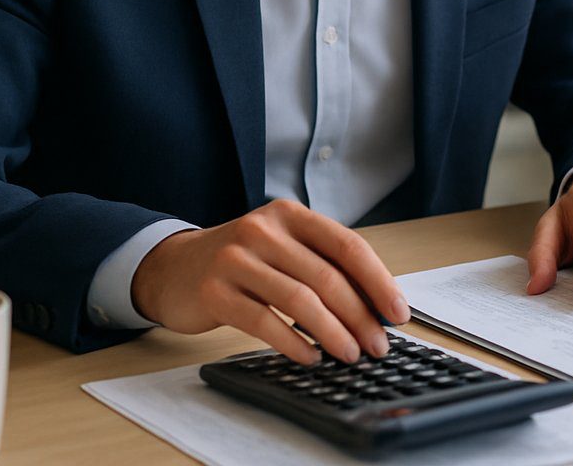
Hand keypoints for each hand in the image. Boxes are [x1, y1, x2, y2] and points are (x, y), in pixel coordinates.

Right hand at [131, 199, 409, 365]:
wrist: (173, 268)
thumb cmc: (242, 262)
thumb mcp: (282, 248)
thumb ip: (322, 265)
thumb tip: (376, 307)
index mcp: (291, 214)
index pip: (348, 246)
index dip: (378, 282)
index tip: (398, 313)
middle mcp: (264, 230)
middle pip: (327, 277)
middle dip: (360, 316)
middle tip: (378, 345)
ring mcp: (236, 259)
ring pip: (300, 300)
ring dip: (333, 333)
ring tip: (351, 354)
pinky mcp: (215, 292)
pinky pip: (265, 322)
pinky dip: (294, 343)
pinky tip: (311, 357)